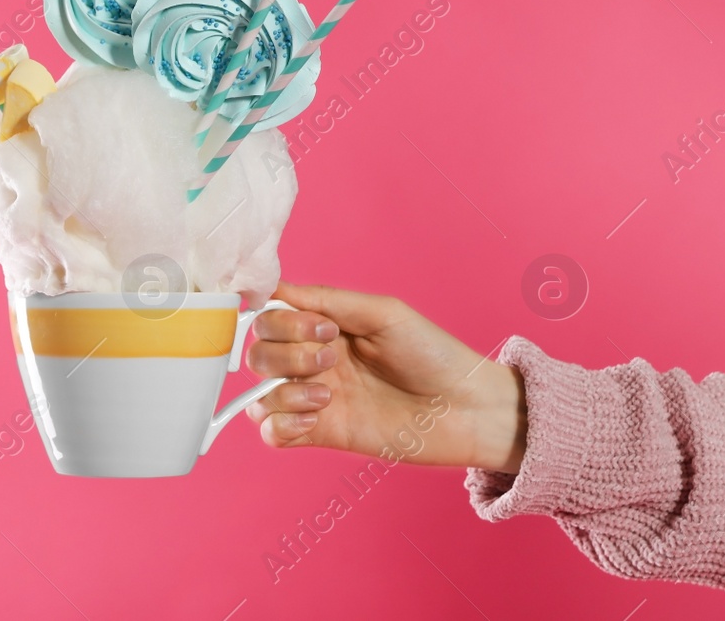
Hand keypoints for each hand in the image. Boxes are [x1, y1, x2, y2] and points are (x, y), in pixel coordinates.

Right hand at [243, 282, 526, 472]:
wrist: (467, 408)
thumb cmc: (433, 354)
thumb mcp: (382, 312)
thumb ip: (327, 300)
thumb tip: (276, 290)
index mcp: (323, 329)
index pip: (269, 318)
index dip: (282, 322)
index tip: (323, 329)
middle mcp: (313, 362)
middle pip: (257, 355)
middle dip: (285, 354)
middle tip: (330, 358)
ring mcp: (315, 399)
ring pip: (259, 395)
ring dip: (283, 392)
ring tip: (326, 396)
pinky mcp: (322, 435)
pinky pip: (272, 434)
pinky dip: (281, 425)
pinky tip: (315, 418)